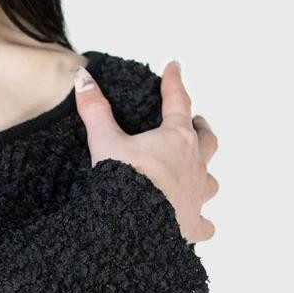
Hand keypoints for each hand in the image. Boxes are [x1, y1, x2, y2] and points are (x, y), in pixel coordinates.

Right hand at [74, 59, 218, 243]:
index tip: (174, 67)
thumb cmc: (125, 180)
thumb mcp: (105, 141)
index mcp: (175, 139)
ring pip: (210, 180)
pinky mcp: (192, 224)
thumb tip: (83, 78)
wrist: (133, 225)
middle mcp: (193, 164)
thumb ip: (95, 109)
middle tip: (196, 122)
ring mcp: (196, 195)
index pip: (178, 102)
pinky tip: (199, 225)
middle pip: (207, 140)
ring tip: (197, 171)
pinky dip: (202, 223)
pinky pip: (204, 224)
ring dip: (204, 173)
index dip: (174, 82)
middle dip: (201, 129)